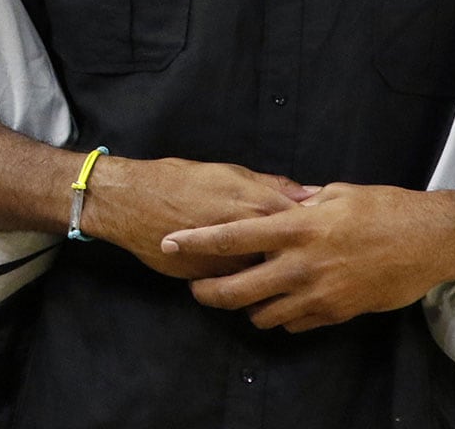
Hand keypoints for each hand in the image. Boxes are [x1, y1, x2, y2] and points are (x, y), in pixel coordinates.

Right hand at [79, 155, 314, 279]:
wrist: (130, 203)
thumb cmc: (177, 179)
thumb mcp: (227, 172)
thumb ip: (270, 185)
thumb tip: (309, 194)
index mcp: (258, 204)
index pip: (306, 223)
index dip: (318, 229)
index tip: (324, 233)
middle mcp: (250, 236)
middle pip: (292, 256)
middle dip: (301, 260)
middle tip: (306, 259)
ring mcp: (231, 261)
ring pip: (267, 276)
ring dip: (274, 275)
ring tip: (280, 273)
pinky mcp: (211, 278)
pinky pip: (239, 283)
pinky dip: (246, 281)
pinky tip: (246, 276)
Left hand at [162, 183, 454, 332]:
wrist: (433, 240)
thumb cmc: (387, 208)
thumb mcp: (338, 193)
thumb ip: (303, 202)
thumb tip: (284, 200)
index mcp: (297, 227)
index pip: (232, 237)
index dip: (195, 242)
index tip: (169, 242)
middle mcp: (302, 263)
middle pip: (237, 289)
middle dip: (208, 292)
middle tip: (197, 288)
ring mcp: (320, 293)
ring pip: (263, 315)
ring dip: (248, 307)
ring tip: (244, 295)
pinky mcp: (338, 313)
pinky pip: (296, 324)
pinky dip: (283, 317)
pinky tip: (284, 304)